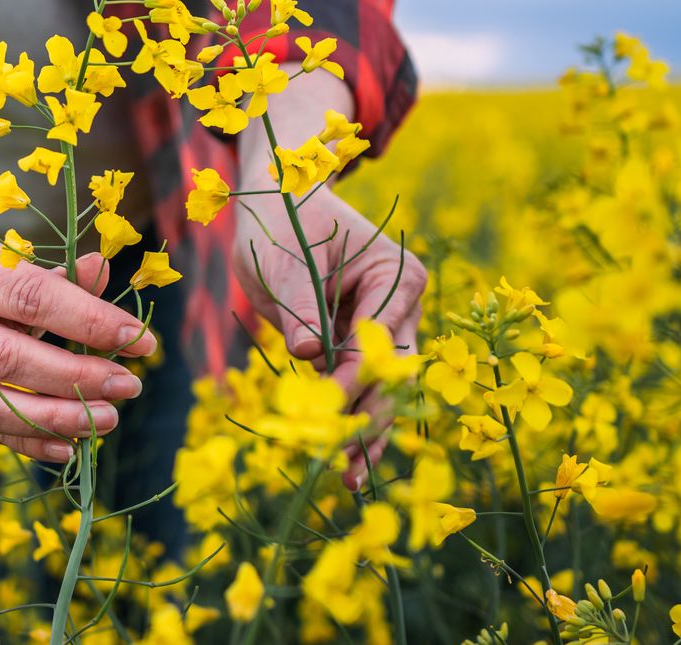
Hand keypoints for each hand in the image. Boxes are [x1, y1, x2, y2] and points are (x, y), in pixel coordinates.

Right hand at [0, 150, 152, 462]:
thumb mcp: (12, 260)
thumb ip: (58, 274)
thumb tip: (102, 270)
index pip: (27, 298)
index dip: (86, 320)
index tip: (139, 339)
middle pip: (4, 357)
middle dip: (74, 376)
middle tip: (128, 385)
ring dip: (54, 418)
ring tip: (107, 419)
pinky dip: (29, 442)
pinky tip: (71, 446)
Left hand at [234, 185, 425, 487]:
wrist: (277, 203)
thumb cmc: (281, 219)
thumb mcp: (283, 258)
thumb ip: (300, 303)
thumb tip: (309, 353)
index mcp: (395, 273)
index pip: (379, 337)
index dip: (355, 377)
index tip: (327, 407)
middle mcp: (402, 302)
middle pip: (392, 371)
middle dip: (369, 418)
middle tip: (345, 463)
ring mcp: (387, 324)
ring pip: (383, 388)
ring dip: (365, 430)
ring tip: (348, 477)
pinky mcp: (363, 342)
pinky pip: (363, 386)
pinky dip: (353, 418)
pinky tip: (345, 461)